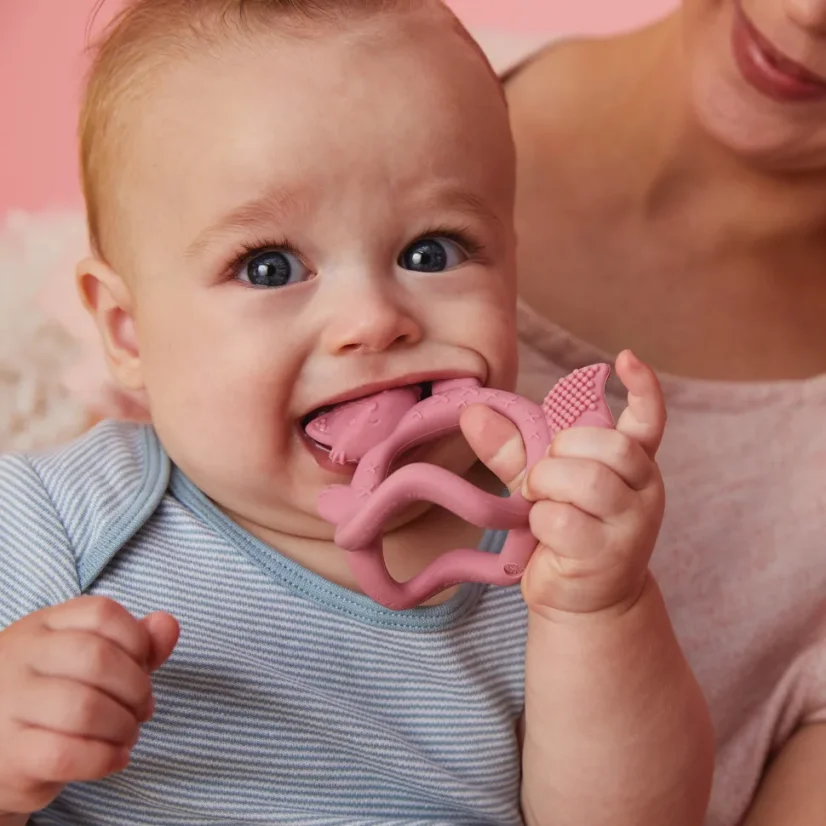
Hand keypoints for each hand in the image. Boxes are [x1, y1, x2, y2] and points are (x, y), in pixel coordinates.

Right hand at [0, 596, 178, 815]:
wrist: (0, 752)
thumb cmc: (54, 698)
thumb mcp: (90, 659)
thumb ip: (135, 642)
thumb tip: (169, 625)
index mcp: (42, 625)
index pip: (102, 613)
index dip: (138, 641)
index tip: (144, 666)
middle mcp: (19, 657)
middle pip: (96, 659)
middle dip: (136, 687)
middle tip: (143, 708)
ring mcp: (7, 705)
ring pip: (83, 708)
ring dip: (123, 725)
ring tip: (128, 733)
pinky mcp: (9, 755)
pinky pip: (66, 754)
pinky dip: (105, 758)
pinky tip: (115, 757)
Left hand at [461, 350, 665, 617]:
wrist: (584, 601)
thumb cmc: (565, 532)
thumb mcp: (541, 484)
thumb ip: (513, 447)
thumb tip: (472, 411)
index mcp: (633, 464)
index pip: (649, 419)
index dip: (643, 388)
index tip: (627, 357)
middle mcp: (644, 489)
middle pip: (605, 444)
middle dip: (559, 453)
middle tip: (544, 479)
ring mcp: (633, 523)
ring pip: (585, 479)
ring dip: (547, 487)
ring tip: (542, 504)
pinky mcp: (611, 554)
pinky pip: (563, 519)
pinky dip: (541, 522)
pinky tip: (547, 537)